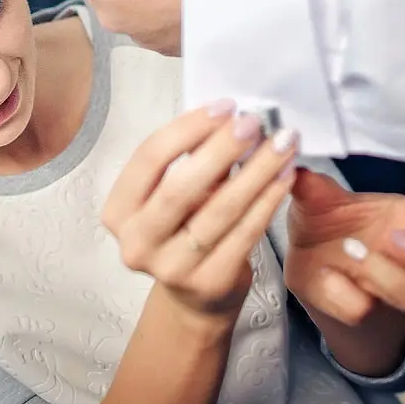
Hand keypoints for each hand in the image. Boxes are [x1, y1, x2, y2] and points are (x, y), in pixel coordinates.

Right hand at [102, 100, 297, 320]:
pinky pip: (245, 232)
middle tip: (253, 122)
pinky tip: (286, 175)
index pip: (149, 158)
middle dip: (221, 148)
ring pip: (220, 209)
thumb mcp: (174, 195)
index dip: (188, 128)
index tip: (224, 106)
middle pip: (180, 185)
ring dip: (256, 170)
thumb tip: (231, 116)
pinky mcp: (210, 282)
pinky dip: (269, 199)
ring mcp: (171, 268)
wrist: (195, 297)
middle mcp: (137, 242)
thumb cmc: (183, 230)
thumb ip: (192, 160)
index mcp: (118, 211)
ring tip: (281, 143)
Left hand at [284, 169, 404, 325]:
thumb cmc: (334, 218)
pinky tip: (326, 273)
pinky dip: (344, 293)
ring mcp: (391, 289)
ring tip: (353, 249)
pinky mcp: (355, 306)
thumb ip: (318, 187)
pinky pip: (361, 311)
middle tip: (394, 236)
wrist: (305, 253)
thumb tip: (299, 170)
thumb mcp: (325, 197)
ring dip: (389, 276)